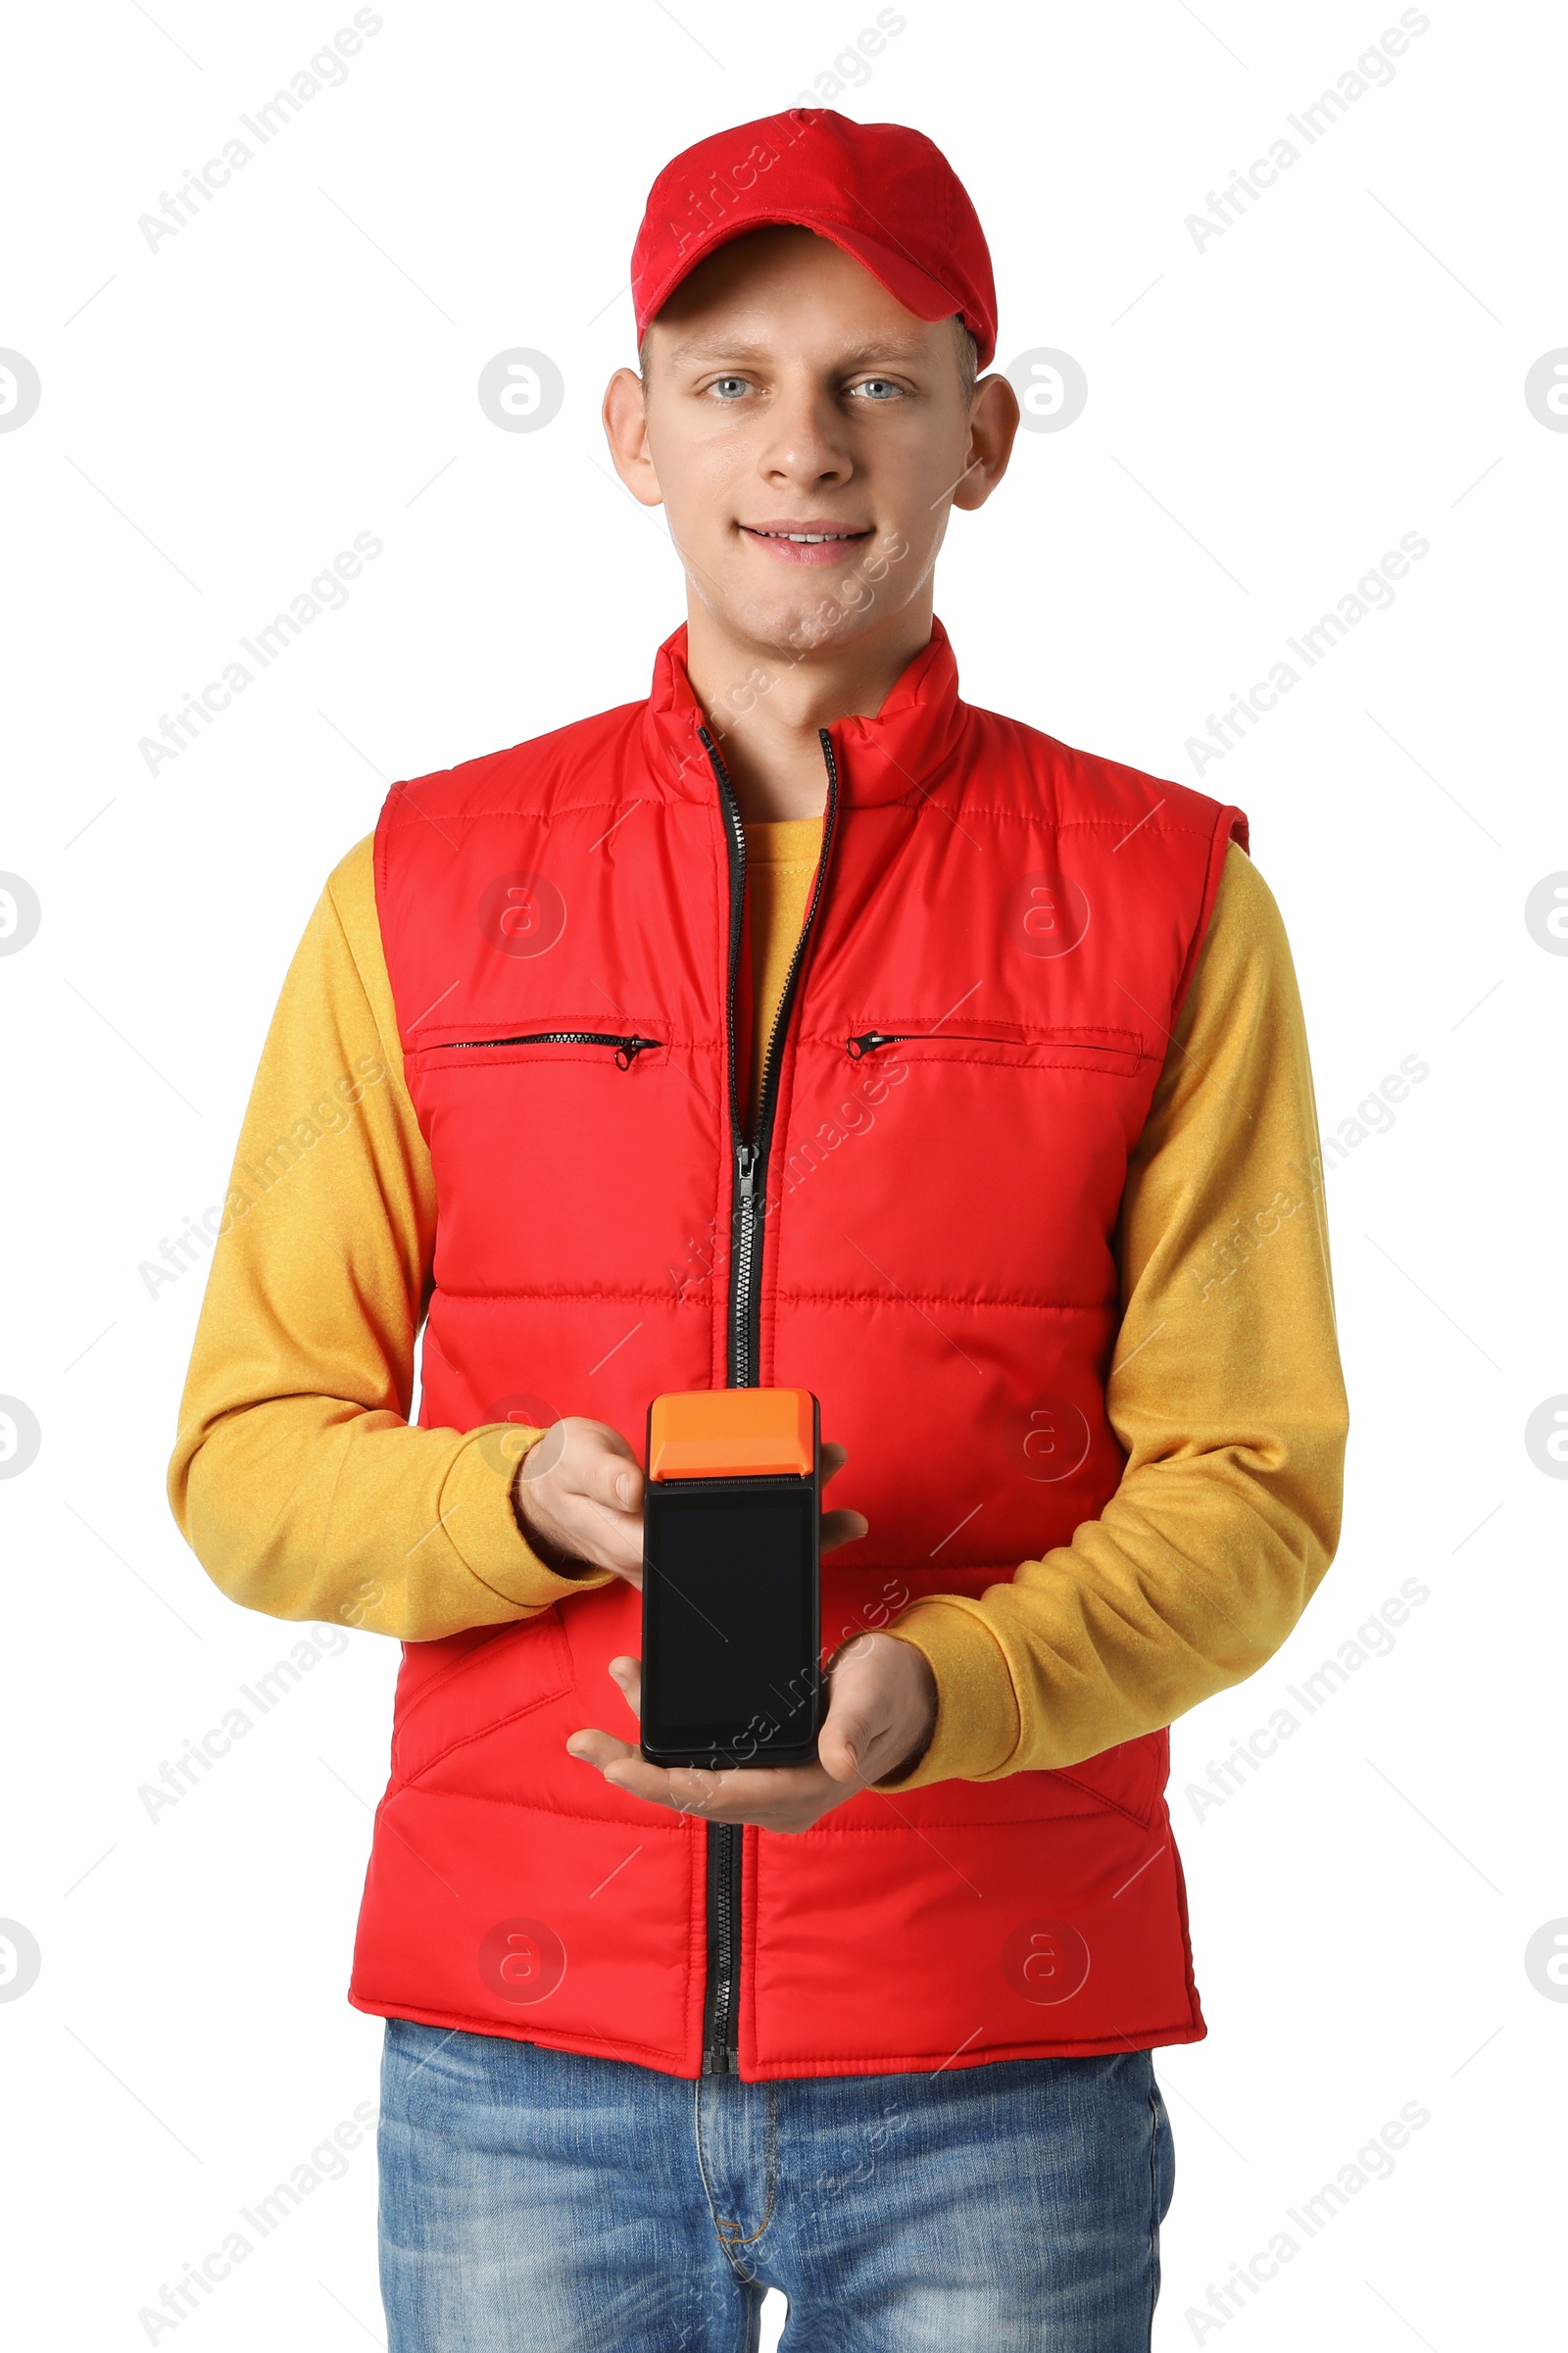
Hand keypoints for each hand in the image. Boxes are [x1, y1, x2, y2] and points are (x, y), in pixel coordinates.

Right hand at [510, 1419, 866, 1588]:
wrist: (548, 1492)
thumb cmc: (564, 1475)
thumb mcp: (576, 1462)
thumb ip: (604, 1476)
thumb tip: (635, 1491)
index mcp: (638, 1547)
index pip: (708, 1550)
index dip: (759, 1534)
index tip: (801, 1517)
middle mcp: (664, 1561)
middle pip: (742, 1558)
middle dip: (798, 1537)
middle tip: (849, 1520)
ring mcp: (677, 1557)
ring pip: (745, 1552)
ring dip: (797, 1529)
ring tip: (849, 1515)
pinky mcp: (684, 1543)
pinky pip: (735, 1538)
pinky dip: (774, 1519)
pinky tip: (811, 1502)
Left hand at [565, 1630, 938, 1831]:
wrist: (910, 1694)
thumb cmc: (892, 1691)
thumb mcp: (874, 1698)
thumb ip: (854, 1728)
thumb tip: (839, 1763)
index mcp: (797, 1793)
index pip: (715, 1797)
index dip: (662, 1784)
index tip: (617, 1766)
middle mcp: (772, 1797)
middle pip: (688, 1789)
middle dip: (632, 1764)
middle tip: (580, 1742)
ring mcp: (763, 1781)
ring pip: (688, 1767)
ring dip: (645, 1735)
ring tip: (613, 1684)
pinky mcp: (758, 1760)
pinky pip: (701, 1750)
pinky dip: (669, 1723)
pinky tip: (641, 1689)